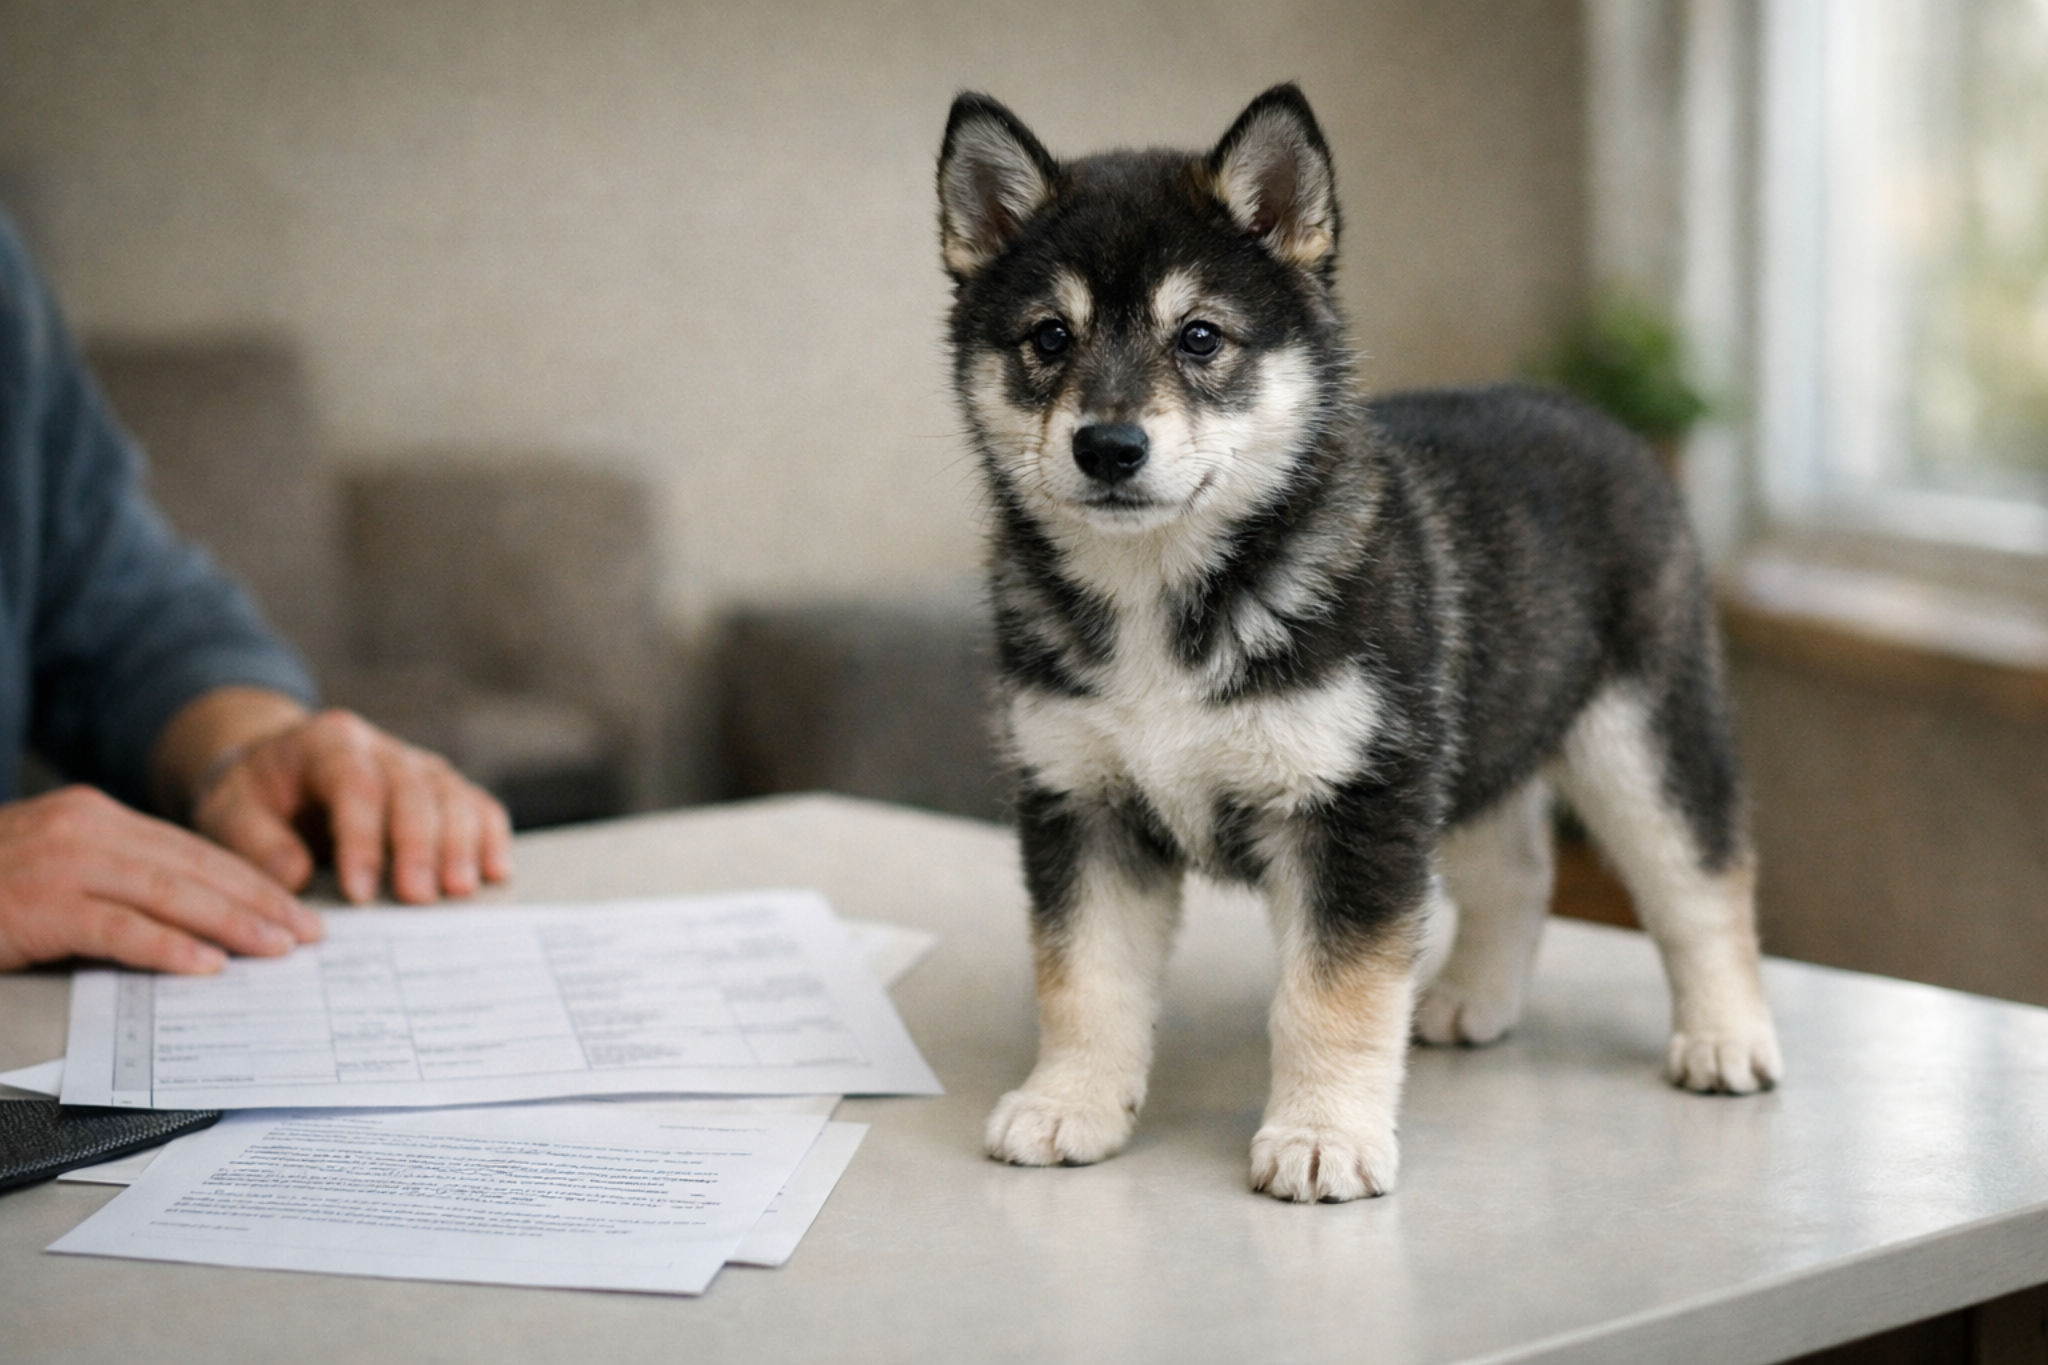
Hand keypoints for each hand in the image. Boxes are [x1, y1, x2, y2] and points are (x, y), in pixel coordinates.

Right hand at [0, 786, 323, 972]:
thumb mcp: (56, 869)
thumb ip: (116, 881)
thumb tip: (193, 917)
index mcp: (95, 817)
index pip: (192, 849)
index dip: (250, 880)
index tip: (295, 908)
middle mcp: (85, 829)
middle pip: (193, 867)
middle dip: (258, 901)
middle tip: (308, 933)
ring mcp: (60, 864)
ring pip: (169, 892)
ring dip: (232, 923)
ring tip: (277, 949)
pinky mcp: (36, 906)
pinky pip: (116, 928)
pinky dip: (166, 946)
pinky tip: (205, 966)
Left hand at [192, 709, 513, 904]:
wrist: (275, 768)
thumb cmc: (254, 794)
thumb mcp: (229, 810)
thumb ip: (256, 841)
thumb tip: (297, 877)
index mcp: (328, 742)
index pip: (355, 786)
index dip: (362, 840)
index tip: (359, 892)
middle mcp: (380, 748)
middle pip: (414, 789)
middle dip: (420, 846)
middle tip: (419, 897)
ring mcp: (416, 764)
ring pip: (452, 794)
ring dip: (461, 844)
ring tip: (460, 890)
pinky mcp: (439, 787)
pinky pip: (476, 803)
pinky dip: (490, 835)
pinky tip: (495, 870)